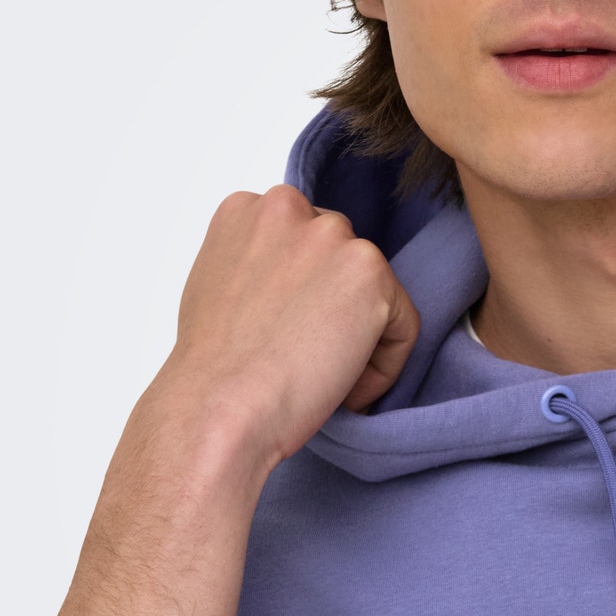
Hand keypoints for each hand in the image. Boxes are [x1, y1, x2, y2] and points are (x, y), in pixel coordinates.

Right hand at [159, 184, 418, 468]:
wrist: (218, 407)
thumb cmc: (212, 369)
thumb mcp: (217, 287)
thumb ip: (258, 265)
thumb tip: (294, 285)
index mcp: (246, 209)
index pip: (305, 242)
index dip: (305, 296)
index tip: (290, 335)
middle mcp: (288, 207)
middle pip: (343, 260)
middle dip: (337, 310)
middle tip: (309, 359)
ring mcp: (330, 236)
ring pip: (375, 292)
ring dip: (360, 338)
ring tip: (323, 377)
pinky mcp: (370, 274)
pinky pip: (402, 326)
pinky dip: (384, 367)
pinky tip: (345, 391)